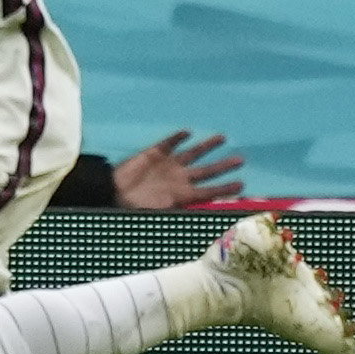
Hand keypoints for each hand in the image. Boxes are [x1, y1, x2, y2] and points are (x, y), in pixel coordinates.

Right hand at [109, 129, 243, 209]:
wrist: (113, 191)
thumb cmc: (135, 207)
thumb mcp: (158, 214)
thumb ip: (177, 212)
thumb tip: (196, 221)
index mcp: (183, 195)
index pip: (209, 191)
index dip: (225, 188)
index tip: (242, 184)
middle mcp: (180, 178)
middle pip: (207, 170)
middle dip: (224, 165)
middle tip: (241, 159)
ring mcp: (169, 165)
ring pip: (193, 153)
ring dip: (207, 146)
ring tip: (222, 138)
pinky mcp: (156, 153)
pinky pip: (170, 142)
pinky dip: (179, 137)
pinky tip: (188, 132)